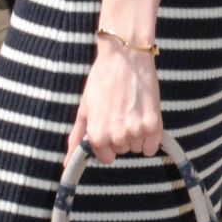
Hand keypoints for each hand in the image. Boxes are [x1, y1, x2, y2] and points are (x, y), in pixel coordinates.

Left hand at [67, 39, 162, 164]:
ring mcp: (136, 131)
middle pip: (122, 150)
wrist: (125, 57)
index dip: (108, 142)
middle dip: (121, 135)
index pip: (106, 157)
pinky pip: (151, 147)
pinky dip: (150, 137)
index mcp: (97, 135)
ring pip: (137, 147)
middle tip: (121, 111)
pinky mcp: (154, 125)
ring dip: (136, 134)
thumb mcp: (84, 108)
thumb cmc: (102, 79)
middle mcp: (116, 136)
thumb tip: (66, 163)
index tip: (110, 126)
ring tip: (132, 110)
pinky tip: (144, 117)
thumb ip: (76, 137)